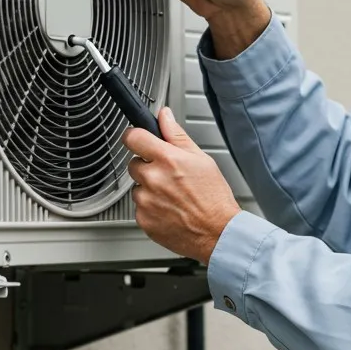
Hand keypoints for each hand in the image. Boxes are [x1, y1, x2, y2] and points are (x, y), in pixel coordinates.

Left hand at [122, 107, 240, 264]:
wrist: (217, 233)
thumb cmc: (214, 197)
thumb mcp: (201, 158)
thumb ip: (177, 135)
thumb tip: (164, 116)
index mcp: (167, 159)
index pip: (133, 137)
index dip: (134, 136)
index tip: (137, 139)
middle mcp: (153, 179)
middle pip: (133, 163)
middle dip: (147, 166)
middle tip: (168, 175)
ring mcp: (146, 201)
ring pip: (137, 186)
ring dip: (149, 188)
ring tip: (172, 196)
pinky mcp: (143, 219)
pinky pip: (139, 207)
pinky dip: (151, 207)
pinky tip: (169, 209)